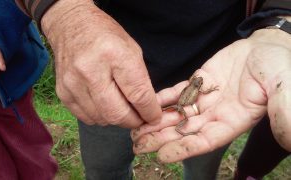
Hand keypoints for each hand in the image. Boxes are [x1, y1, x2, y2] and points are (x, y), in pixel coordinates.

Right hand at [41, 0, 161, 127]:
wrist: (70, 25)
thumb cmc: (106, 36)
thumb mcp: (132, 49)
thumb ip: (140, 81)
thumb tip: (147, 110)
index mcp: (114, 54)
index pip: (138, 95)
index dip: (150, 111)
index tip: (154, 117)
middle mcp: (90, 70)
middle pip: (118, 114)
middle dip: (134, 121)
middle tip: (140, 118)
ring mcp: (73, 83)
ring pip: (102, 119)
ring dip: (117, 120)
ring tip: (122, 108)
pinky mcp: (63, 92)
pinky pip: (87, 118)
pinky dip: (101, 117)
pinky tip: (105, 105)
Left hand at [131, 28, 290, 162]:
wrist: (268, 48)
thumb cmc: (280, 68)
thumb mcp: (284, 89)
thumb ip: (283, 111)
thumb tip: (289, 138)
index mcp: (234, 121)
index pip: (205, 140)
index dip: (183, 148)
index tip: (161, 154)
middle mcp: (216, 114)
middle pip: (184, 130)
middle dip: (161, 138)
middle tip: (138, 145)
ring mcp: (206, 98)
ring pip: (178, 113)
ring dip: (157, 120)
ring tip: (136, 128)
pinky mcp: (199, 81)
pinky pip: (178, 92)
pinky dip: (163, 98)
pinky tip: (148, 103)